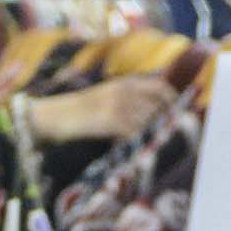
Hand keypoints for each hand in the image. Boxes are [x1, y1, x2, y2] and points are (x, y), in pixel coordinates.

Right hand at [23, 73, 179, 144]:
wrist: (54, 116)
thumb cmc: (80, 111)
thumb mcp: (106, 97)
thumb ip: (128, 101)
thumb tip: (152, 114)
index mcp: (125, 83)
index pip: (160, 88)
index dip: (173, 102)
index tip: (176, 116)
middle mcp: (125, 92)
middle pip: (158, 107)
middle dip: (164, 121)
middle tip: (166, 135)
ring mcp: (118, 106)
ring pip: (148, 121)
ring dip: (151, 134)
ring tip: (148, 143)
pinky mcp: (110, 121)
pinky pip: (134, 133)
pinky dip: (135, 141)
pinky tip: (129, 147)